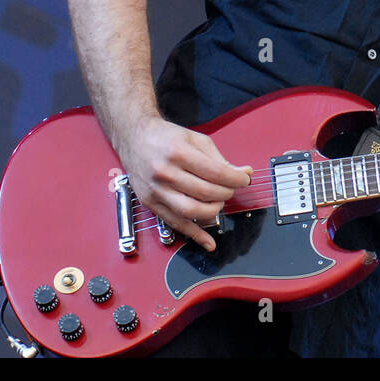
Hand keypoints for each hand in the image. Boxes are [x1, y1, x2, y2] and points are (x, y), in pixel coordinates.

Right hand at [114, 115, 251, 251]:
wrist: (134, 138)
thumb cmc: (166, 138)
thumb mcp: (196, 140)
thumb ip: (220, 159)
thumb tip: (244, 173)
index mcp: (178, 153)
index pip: (215, 173)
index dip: (236, 179)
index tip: (245, 179)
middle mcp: (165, 173)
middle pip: (205, 192)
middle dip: (226, 193)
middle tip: (231, 189)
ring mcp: (156, 191)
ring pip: (192, 211)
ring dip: (214, 211)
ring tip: (219, 202)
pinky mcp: (151, 204)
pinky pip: (176, 224)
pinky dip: (195, 235)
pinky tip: (209, 242)